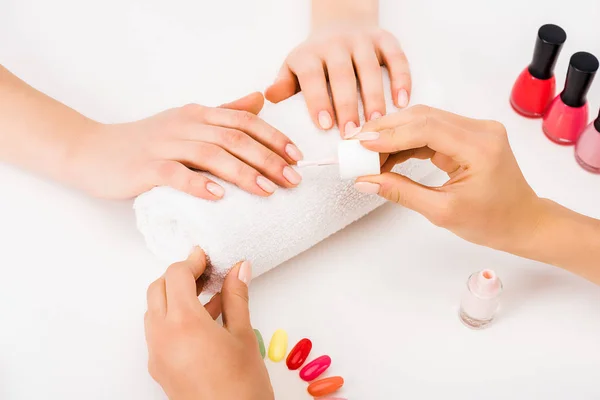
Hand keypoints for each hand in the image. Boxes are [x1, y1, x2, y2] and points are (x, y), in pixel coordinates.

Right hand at [67, 92, 303, 198]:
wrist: (93, 151)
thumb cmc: (145, 141)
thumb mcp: (188, 121)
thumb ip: (224, 111)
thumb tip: (260, 100)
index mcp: (199, 115)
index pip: (245, 121)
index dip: (274, 137)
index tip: (298, 156)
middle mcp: (186, 125)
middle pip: (235, 138)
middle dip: (269, 159)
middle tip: (293, 179)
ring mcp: (165, 145)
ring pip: (211, 155)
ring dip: (244, 173)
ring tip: (268, 190)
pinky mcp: (146, 167)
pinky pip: (176, 175)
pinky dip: (199, 185)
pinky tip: (219, 196)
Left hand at [145, 248, 272, 399]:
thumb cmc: (242, 387)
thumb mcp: (242, 335)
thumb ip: (236, 297)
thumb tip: (239, 269)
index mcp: (184, 324)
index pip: (176, 276)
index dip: (192, 262)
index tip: (206, 257)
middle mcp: (161, 337)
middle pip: (157, 289)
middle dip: (178, 276)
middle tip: (205, 273)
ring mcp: (156, 354)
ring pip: (154, 311)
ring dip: (175, 297)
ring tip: (208, 296)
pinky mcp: (158, 368)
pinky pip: (159, 332)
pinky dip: (174, 318)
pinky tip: (204, 321)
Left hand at [265, 25, 410, 137]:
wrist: (340, 23)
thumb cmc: (316, 58)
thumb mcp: (293, 68)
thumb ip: (283, 85)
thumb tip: (269, 97)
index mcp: (310, 53)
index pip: (312, 76)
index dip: (318, 100)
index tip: (325, 126)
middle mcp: (336, 44)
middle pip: (342, 75)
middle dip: (347, 105)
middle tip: (351, 133)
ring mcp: (362, 40)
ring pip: (369, 68)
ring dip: (375, 96)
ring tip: (377, 122)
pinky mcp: (384, 39)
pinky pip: (396, 57)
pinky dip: (401, 78)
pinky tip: (402, 101)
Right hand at [354, 105, 542, 252]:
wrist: (522, 222)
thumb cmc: (491, 222)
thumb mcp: (442, 211)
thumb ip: (401, 192)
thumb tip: (365, 181)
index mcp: (480, 147)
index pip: (427, 128)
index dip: (390, 134)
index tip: (360, 144)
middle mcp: (480, 129)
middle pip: (423, 117)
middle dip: (385, 130)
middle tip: (354, 144)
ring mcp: (474, 129)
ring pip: (423, 121)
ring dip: (393, 135)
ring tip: (365, 153)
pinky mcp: (467, 135)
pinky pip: (430, 131)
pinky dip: (406, 142)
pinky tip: (386, 156)